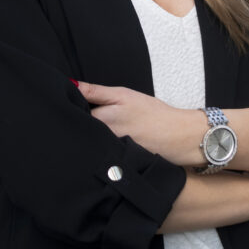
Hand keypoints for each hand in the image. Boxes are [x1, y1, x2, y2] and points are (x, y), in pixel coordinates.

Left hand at [74, 82, 199, 164]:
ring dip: (90, 136)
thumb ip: (94, 91)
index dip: (72, 107)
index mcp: (99, 121)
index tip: (74, 103)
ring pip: (90, 142)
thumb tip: (70, 84)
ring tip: (110, 128)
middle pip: (81, 130)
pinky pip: (102, 154)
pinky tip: (112, 143)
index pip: (73, 115)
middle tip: (96, 116)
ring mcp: (108, 155)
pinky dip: (102, 148)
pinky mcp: (116, 164)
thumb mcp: (122, 95)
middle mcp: (100, 141)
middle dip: (80, 123)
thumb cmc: (151, 113)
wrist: (178, 137)